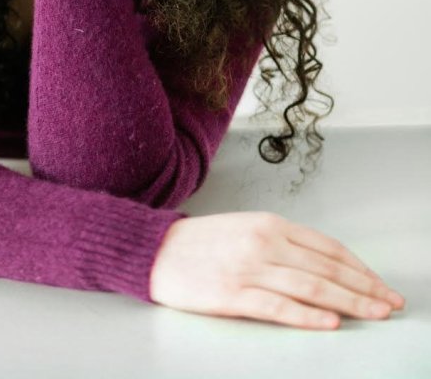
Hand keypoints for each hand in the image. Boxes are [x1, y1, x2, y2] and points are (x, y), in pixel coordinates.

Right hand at [149, 212, 405, 329]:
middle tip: (390, 303)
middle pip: (326, 267)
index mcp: (270, 224)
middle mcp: (264, 242)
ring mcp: (249, 267)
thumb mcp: (246, 230)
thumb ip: (282, 243)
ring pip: (310, 286)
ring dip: (349, 301)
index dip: (359, 268)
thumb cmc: (202, 243)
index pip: (327, 247)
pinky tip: (329, 322)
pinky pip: (278, 306)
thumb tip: (325, 267)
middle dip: (364, 287)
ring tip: (374, 313)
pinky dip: (307, 315)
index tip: (380, 284)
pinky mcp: (232, 293)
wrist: (155, 250)